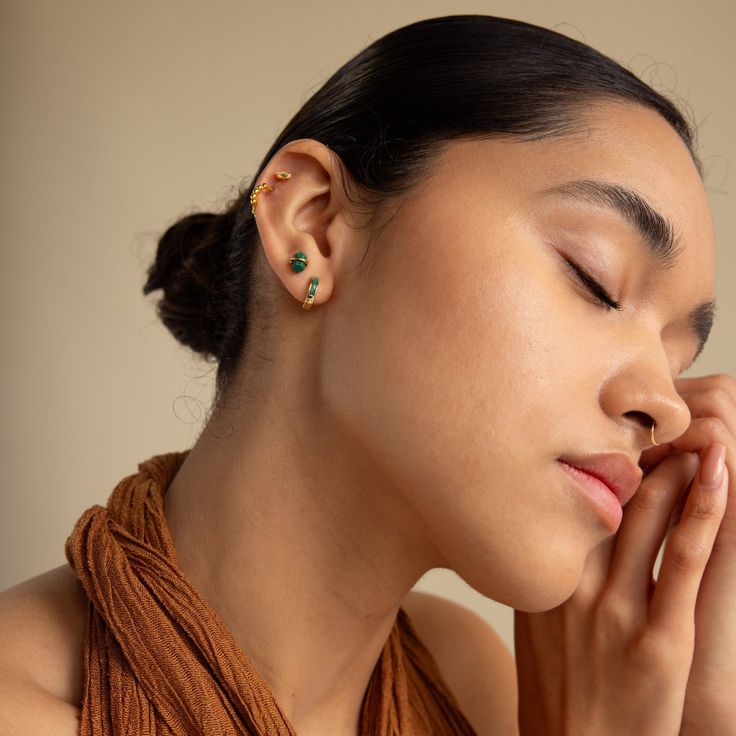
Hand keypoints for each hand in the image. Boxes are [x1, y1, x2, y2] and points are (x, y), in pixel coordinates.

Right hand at [514, 376, 730, 734]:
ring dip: (679, 467)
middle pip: (608, 496)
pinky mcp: (658, 638)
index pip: (568, 497)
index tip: (618, 433)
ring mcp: (612, 611)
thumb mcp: (534, 625)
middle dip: (642, 452)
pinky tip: (720, 474)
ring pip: (649, 516)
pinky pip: (684, 559)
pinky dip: (705, 510)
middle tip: (665, 420)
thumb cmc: (560, 690)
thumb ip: (546, 573)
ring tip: (699, 435)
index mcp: (541, 577)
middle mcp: (571, 584)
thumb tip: (557, 531)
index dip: (599, 459)